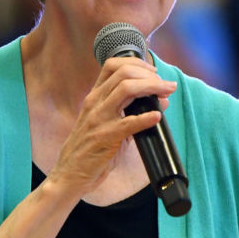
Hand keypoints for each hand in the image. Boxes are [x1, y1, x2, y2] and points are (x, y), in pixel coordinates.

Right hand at [49, 56, 175, 195]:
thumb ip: (132, 111)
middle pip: (124, 73)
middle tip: (166, 85)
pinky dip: (146, 118)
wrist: (71, 174)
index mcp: (94, 97)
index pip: (112, 65)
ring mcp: (99, 118)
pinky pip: (129, 122)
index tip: (153, 72)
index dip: (136, 63)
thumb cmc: (91, 149)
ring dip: (152, 88)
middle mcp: (95, 102)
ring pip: (127, 89)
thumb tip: (161, 101)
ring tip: (167, 93)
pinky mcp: (105, 137)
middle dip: (150, 75)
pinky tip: (157, 117)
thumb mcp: (109, 124)